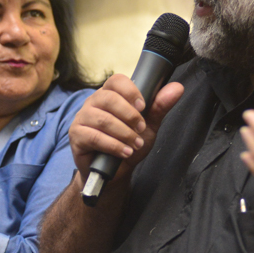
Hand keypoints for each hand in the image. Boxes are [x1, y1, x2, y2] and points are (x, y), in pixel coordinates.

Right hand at [68, 74, 183, 182]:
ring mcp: (82, 118)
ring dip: (124, 133)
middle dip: (130, 116)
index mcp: (110, 94)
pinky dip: (113, 145)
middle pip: (109, 98)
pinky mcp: (76, 136)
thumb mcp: (148, 125)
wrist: (116, 172)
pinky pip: (93, 136)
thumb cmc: (129, 143)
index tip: (143, 106)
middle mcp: (93, 102)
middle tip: (141, 130)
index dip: (131, 91)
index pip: (116, 80)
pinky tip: (124, 152)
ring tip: (135, 144)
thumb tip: (178, 88)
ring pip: (102, 119)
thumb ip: (159, 106)